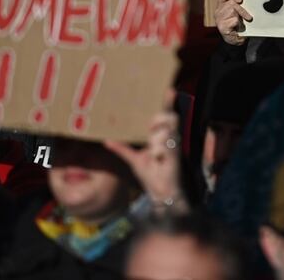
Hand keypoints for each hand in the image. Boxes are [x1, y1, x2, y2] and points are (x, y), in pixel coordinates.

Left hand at [104, 92, 185, 213]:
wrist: (161, 193)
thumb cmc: (150, 176)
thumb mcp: (133, 160)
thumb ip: (122, 149)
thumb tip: (107, 141)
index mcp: (159, 138)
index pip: (164, 117)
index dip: (167, 103)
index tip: (170, 90)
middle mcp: (168, 139)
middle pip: (166, 118)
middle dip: (158, 120)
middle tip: (151, 128)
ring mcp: (174, 145)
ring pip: (166, 129)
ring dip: (158, 137)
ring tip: (155, 152)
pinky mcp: (176, 153)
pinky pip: (169, 142)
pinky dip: (162, 145)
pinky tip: (158, 153)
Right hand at [215, 0, 251, 45]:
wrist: (237, 40)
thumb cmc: (238, 25)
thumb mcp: (238, 13)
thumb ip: (239, 5)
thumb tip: (248, 0)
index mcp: (221, 5)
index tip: (240, 0)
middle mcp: (218, 11)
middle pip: (231, 3)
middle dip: (242, 9)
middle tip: (249, 17)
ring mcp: (219, 19)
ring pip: (232, 10)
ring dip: (241, 16)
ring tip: (242, 23)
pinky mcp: (222, 27)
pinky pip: (233, 20)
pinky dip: (239, 24)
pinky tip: (238, 28)